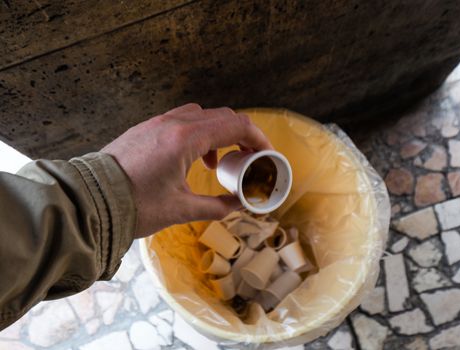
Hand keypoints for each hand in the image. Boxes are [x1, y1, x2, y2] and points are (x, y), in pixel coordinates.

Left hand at [102, 103, 272, 237]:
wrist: (90, 200)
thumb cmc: (134, 206)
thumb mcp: (181, 209)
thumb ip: (217, 206)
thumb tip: (239, 205)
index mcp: (186, 139)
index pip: (236, 126)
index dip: (258, 139)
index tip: (267, 154)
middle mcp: (173, 123)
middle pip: (222, 116)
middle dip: (242, 135)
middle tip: (249, 158)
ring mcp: (158, 122)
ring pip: (202, 115)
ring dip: (218, 133)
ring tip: (217, 162)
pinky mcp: (146, 128)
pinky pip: (182, 120)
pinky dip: (198, 133)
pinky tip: (191, 158)